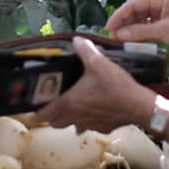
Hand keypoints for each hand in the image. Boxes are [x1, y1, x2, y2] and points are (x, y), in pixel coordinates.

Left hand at [34, 37, 153, 132]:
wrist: (140, 107)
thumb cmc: (116, 87)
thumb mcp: (99, 63)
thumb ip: (85, 50)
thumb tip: (76, 40)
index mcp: (69, 103)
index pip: (44, 113)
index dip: (34, 112)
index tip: (29, 110)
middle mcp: (76, 117)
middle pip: (55, 122)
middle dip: (50, 115)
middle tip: (49, 104)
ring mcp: (89, 125)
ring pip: (71, 126)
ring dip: (67, 119)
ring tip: (69, 107)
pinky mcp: (102, 127)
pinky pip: (88, 126)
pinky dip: (86, 121)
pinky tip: (93, 111)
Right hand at [107, 0, 168, 55]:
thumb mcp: (164, 31)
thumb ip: (140, 32)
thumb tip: (118, 35)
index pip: (134, 3)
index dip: (120, 14)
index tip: (110, 27)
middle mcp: (160, 4)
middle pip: (135, 11)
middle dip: (123, 22)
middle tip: (111, 35)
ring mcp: (162, 16)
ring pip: (139, 20)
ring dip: (129, 29)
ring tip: (117, 39)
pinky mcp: (163, 27)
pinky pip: (145, 29)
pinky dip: (137, 35)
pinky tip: (129, 41)